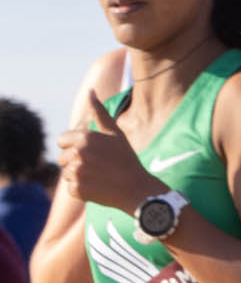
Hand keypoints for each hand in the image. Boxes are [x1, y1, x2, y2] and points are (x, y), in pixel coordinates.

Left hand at [56, 94, 156, 211]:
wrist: (137, 188)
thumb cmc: (126, 159)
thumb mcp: (114, 133)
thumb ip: (99, 112)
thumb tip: (90, 91)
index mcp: (84, 137)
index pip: (62, 141)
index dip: (74, 147)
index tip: (90, 153)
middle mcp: (78, 153)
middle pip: (62, 158)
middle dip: (76, 163)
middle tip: (97, 167)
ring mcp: (77, 172)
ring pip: (66, 174)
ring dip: (79, 177)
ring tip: (99, 177)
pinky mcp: (78, 189)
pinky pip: (71, 189)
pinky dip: (82, 191)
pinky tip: (98, 188)